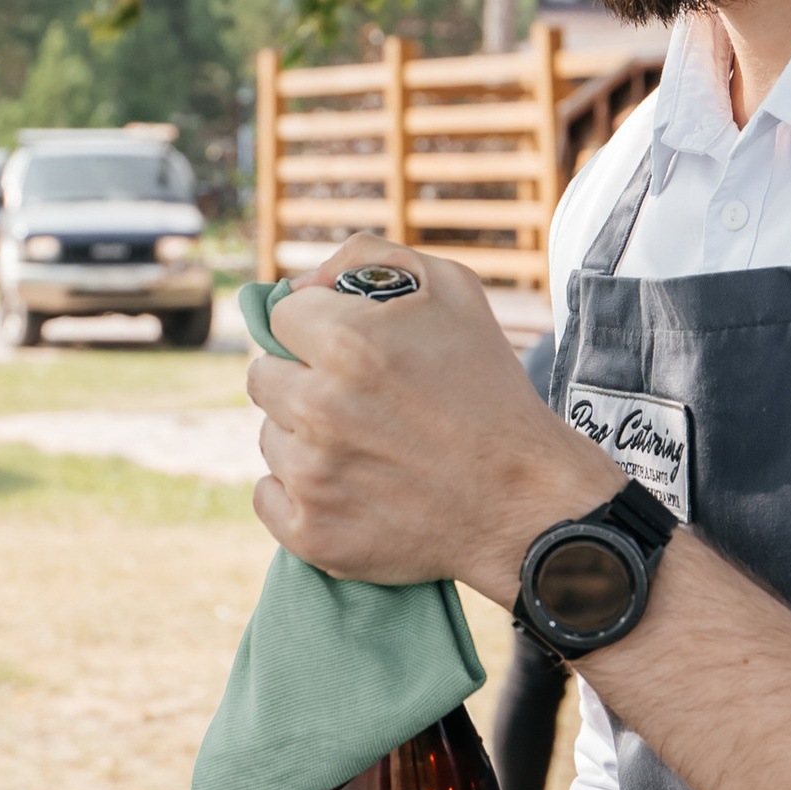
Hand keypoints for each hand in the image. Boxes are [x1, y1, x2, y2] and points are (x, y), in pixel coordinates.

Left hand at [248, 239, 609, 600]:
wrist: (527, 502)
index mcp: (347, 342)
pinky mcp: (312, 531)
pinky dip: (297, 495)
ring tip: (366, 447)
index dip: (318, 330)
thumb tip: (301, 282)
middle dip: (304, 382)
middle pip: (264, 377)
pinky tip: (347, 488)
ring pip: (268, 437)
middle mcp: (320, 407)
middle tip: (359, 402)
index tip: (351, 352)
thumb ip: (368, 258)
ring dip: (304, 439)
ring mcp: (312, 475)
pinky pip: (267, 497)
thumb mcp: (451, 288)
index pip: (281, 318)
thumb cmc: (491, 390)